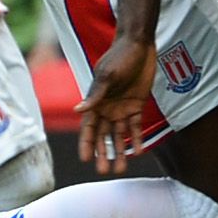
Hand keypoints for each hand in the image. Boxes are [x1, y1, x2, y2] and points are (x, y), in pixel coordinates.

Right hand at [79, 39, 156, 172]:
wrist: (138, 45)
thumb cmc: (118, 58)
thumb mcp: (107, 76)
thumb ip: (95, 95)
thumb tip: (78, 110)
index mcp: (95, 103)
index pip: (89, 129)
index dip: (87, 144)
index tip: (86, 160)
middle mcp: (106, 109)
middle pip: (103, 136)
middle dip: (103, 154)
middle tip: (104, 171)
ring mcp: (121, 108)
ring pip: (119, 135)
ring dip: (120, 151)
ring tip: (121, 169)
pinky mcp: (137, 105)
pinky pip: (136, 126)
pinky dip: (137, 139)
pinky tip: (139, 152)